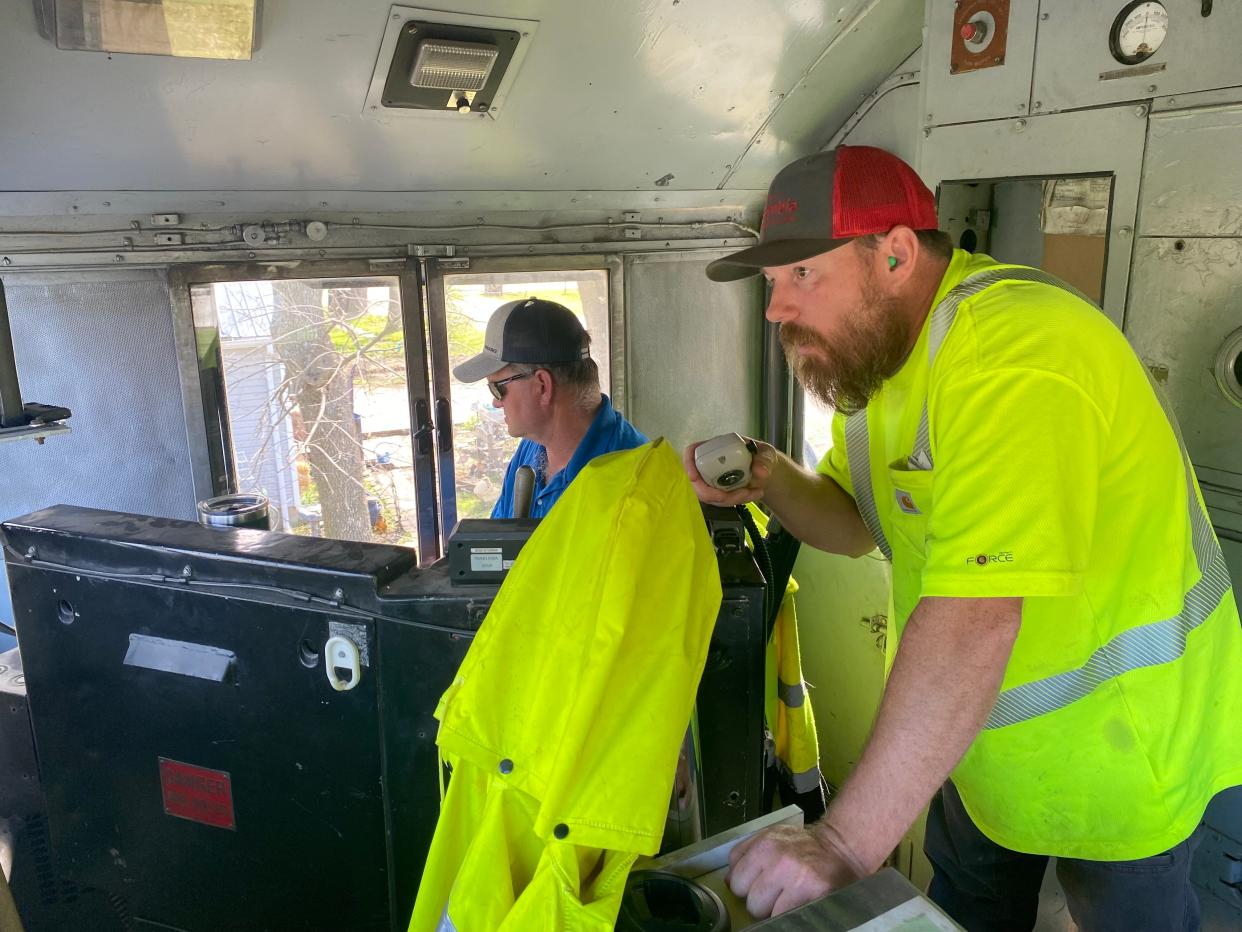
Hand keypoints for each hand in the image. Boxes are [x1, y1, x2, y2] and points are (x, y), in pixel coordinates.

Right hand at [682, 438, 776, 505]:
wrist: (766, 470)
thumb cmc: (761, 456)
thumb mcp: (766, 453)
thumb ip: (764, 460)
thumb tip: (761, 471)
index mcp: (716, 447)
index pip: (692, 452)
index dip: (688, 464)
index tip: (695, 477)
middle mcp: (710, 463)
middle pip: (697, 481)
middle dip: (714, 493)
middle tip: (738, 493)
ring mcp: (712, 479)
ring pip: (709, 495)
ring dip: (730, 499)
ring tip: (754, 493)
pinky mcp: (718, 492)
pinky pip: (720, 501)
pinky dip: (736, 501)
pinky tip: (754, 494)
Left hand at [726, 823, 860, 917]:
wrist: (842, 848)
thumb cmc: (804, 846)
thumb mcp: (772, 837)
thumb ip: (745, 854)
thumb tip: (728, 882)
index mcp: (765, 844)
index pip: (735, 880)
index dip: (746, 887)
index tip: (759, 885)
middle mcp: (778, 859)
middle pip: (749, 900)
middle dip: (760, 901)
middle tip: (776, 893)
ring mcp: (796, 878)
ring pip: (764, 912)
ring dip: (773, 911)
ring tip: (788, 899)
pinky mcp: (812, 893)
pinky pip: (785, 918)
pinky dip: (789, 916)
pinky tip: (797, 904)